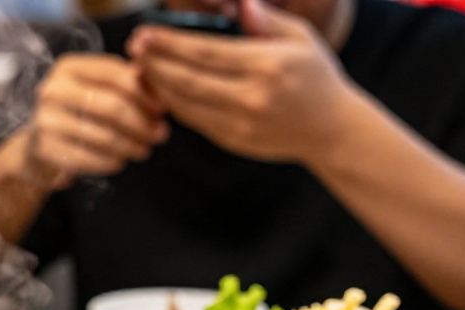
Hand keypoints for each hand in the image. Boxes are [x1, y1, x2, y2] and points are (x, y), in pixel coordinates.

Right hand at [13, 54, 169, 188]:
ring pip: (104, 136)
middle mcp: (52, 90)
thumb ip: (125, 83)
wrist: (37, 145)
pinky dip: (111, 162)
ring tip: (144, 150)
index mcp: (68, 68)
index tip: (162, 109)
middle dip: (142, 123)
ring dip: (131, 146)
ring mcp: (45, 120)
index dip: (145, 92)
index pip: (115, 75)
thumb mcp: (96, 90)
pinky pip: (90, 159)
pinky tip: (121, 161)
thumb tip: (161, 86)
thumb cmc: (76, 114)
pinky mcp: (45, 149)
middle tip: (161, 135)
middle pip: (112, 106)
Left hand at [127, 0, 365, 165]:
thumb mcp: (301, 38)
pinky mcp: (232, 141)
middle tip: (133, 47)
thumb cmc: (314, 76)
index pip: (207, 52)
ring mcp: (241, 123)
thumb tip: (242, 2)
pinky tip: (161, 87)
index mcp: (268, 65)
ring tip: (140, 66)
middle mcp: (252, 96)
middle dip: (155, 62)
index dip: (170, 43)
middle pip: (188, 79)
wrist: (331, 130)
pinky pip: (194, 120)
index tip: (146, 33)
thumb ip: (268, 20)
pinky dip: (173, 103)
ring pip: (186, 103)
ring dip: (158, 84)